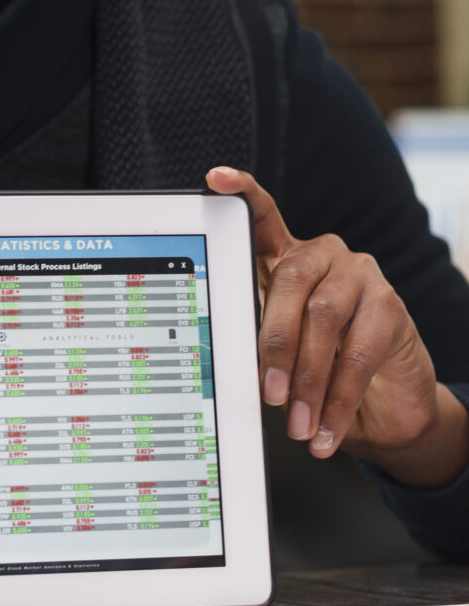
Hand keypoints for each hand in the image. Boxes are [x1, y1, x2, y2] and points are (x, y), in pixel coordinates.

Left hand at [206, 167, 468, 486]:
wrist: (386, 408)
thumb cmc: (321, 374)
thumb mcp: (283, 357)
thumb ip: (260, 345)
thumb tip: (233, 368)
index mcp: (287, 259)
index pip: (263, 216)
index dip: (242, 192)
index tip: (215, 179)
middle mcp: (324, 257)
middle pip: (289, 279)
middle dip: (274, 342)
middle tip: (269, 394)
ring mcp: (361, 276)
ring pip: (324, 318)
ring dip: (308, 379)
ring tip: (298, 423)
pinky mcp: (391, 307)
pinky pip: (359, 352)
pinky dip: (339, 398)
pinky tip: (328, 427)